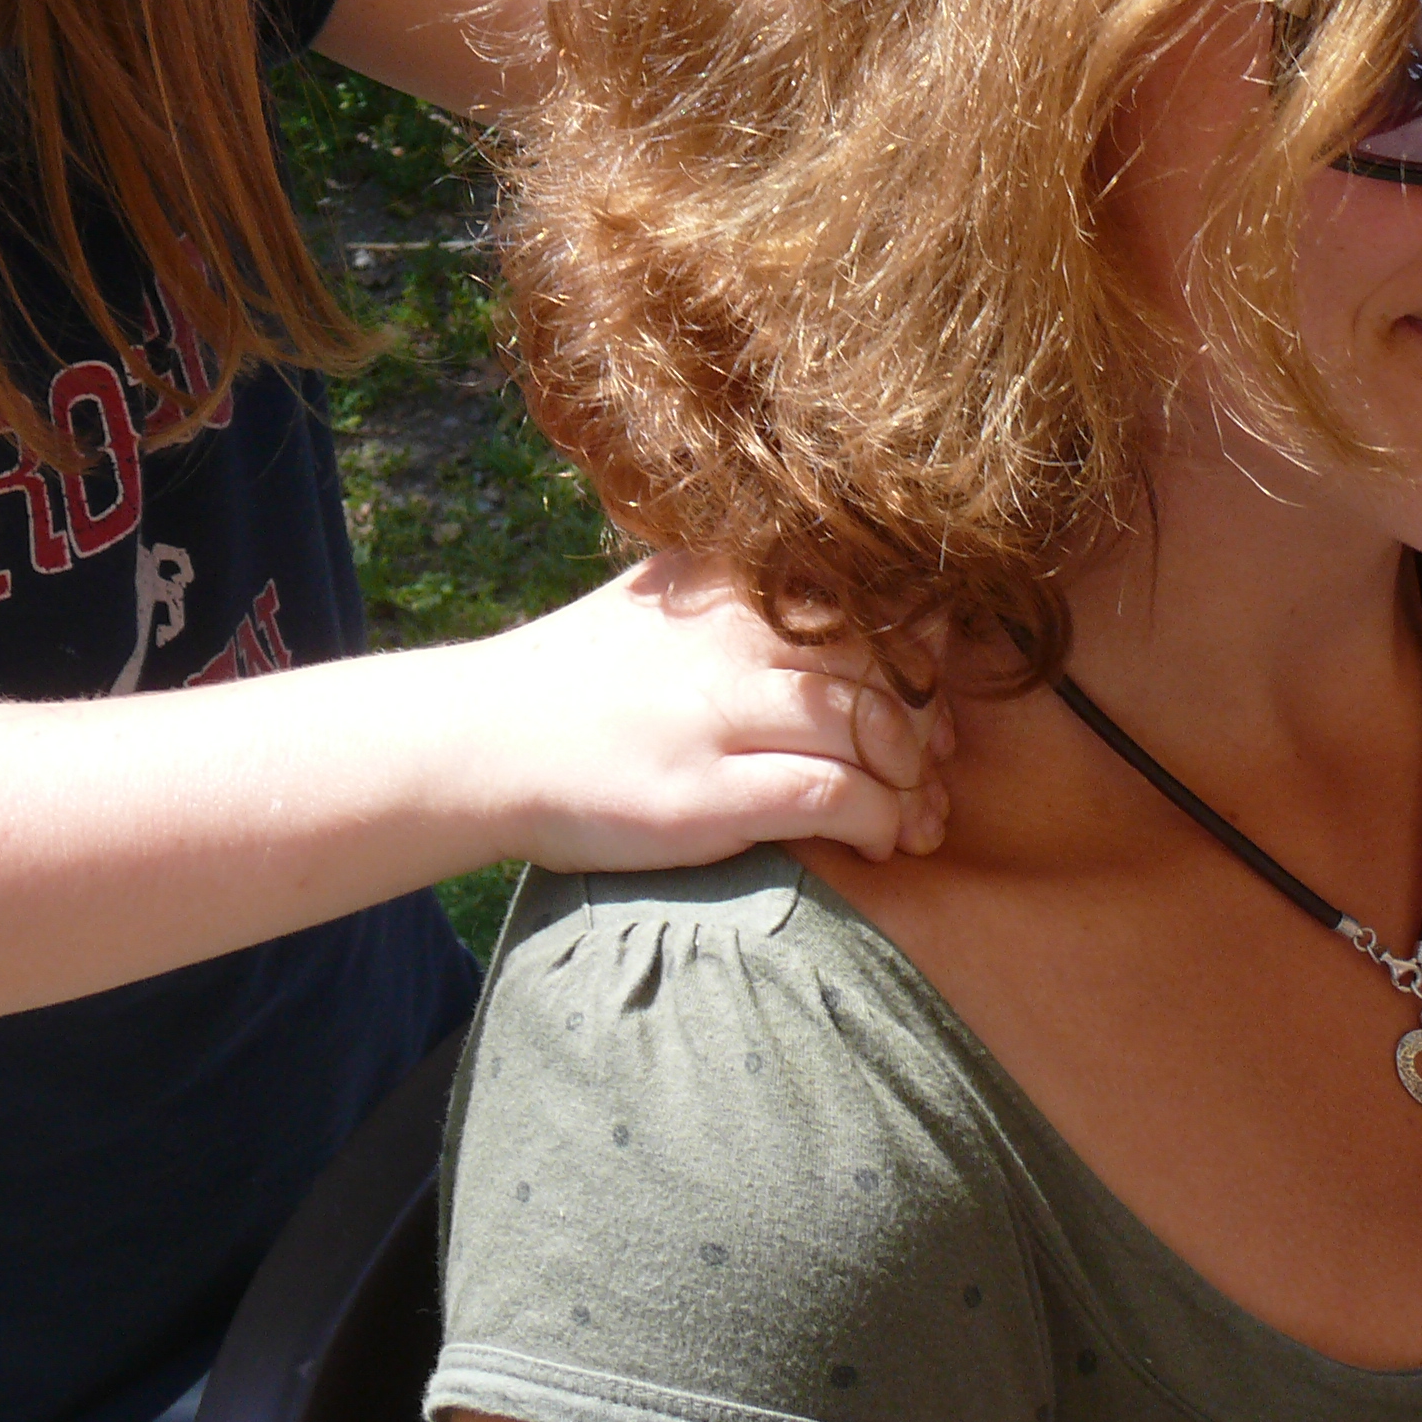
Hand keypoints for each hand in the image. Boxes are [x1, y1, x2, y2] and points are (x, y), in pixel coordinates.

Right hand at [471, 552, 952, 872]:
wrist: (482, 743)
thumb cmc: (580, 678)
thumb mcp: (665, 599)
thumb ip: (747, 591)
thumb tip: (849, 592)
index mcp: (733, 580)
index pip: (876, 594)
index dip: (926, 647)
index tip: (932, 692)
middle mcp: (735, 633)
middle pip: (890, 663)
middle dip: (931, 721)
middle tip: (938, 766)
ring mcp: (722, 712)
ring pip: (876, 729)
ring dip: (916, 780)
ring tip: (917, 816)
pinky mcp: (709, 793)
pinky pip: (836, 795)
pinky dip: (880, 820)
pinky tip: (881, 840)